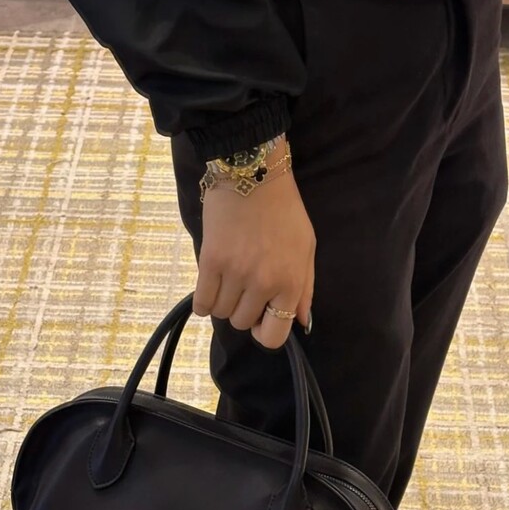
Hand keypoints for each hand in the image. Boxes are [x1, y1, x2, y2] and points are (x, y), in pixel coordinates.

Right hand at [193, 165, 315, 349]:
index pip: (274, 335)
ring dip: (224, 302)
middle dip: (243, 310)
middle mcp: (264, 282)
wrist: (252, 174)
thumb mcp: (306, 248)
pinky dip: (203, 301)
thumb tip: (300, 322)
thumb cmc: (284, 210)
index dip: (265, 332)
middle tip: (244, 287)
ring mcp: (236, 273)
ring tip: (229, 279)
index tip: (260, 319)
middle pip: (243, 323)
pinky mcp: (211, 262)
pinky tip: (210, 285)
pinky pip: (202, 302)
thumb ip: (304, 288)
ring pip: (222, 314)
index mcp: (291, 282)